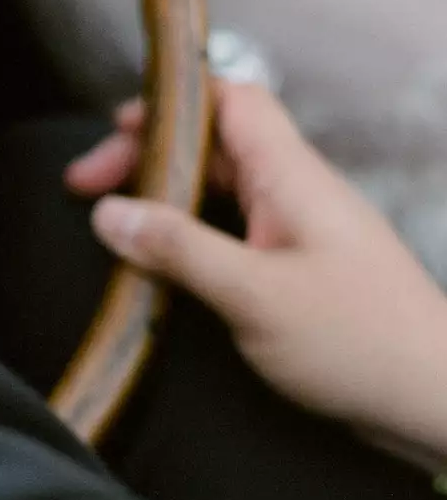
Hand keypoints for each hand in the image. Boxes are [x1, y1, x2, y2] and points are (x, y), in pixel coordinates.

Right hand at [66, 83, 446, 470]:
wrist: (433, 400)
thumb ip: (178, 249)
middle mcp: (296, 192)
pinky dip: (190, 238)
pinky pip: (234, 233)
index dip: (170, 103)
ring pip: (220, 191)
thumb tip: (108, 213)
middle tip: (87, 190)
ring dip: (165, 200)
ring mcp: (300, 230)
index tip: (112, 133)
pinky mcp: (300, 270)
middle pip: (213, 145)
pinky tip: (161, 268)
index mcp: (291, 176)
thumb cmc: (358, 342)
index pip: (230, 100)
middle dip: (148, 157)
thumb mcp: (253, 295)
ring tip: (112, 227)